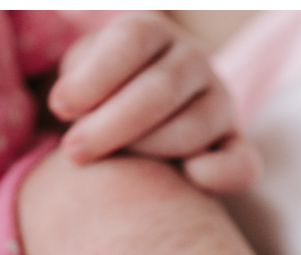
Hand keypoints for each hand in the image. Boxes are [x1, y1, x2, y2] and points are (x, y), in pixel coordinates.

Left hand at [47, 12, 259, 193]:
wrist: (133, 130)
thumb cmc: (98, 100)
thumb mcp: (82, 76)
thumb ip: (78, 82)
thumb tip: (68, 105)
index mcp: (152, 33)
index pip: (131, 42)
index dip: (94, 77)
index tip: (59, 108)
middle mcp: (193, 60)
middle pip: (160, 88)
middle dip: (112, 124)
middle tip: (74, 152)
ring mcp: (219, 103)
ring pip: (194, 127)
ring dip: (150, 150)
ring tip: (116, 166)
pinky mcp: (233, 147)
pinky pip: (241, 163)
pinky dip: (219, 173)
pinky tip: (189, 176)